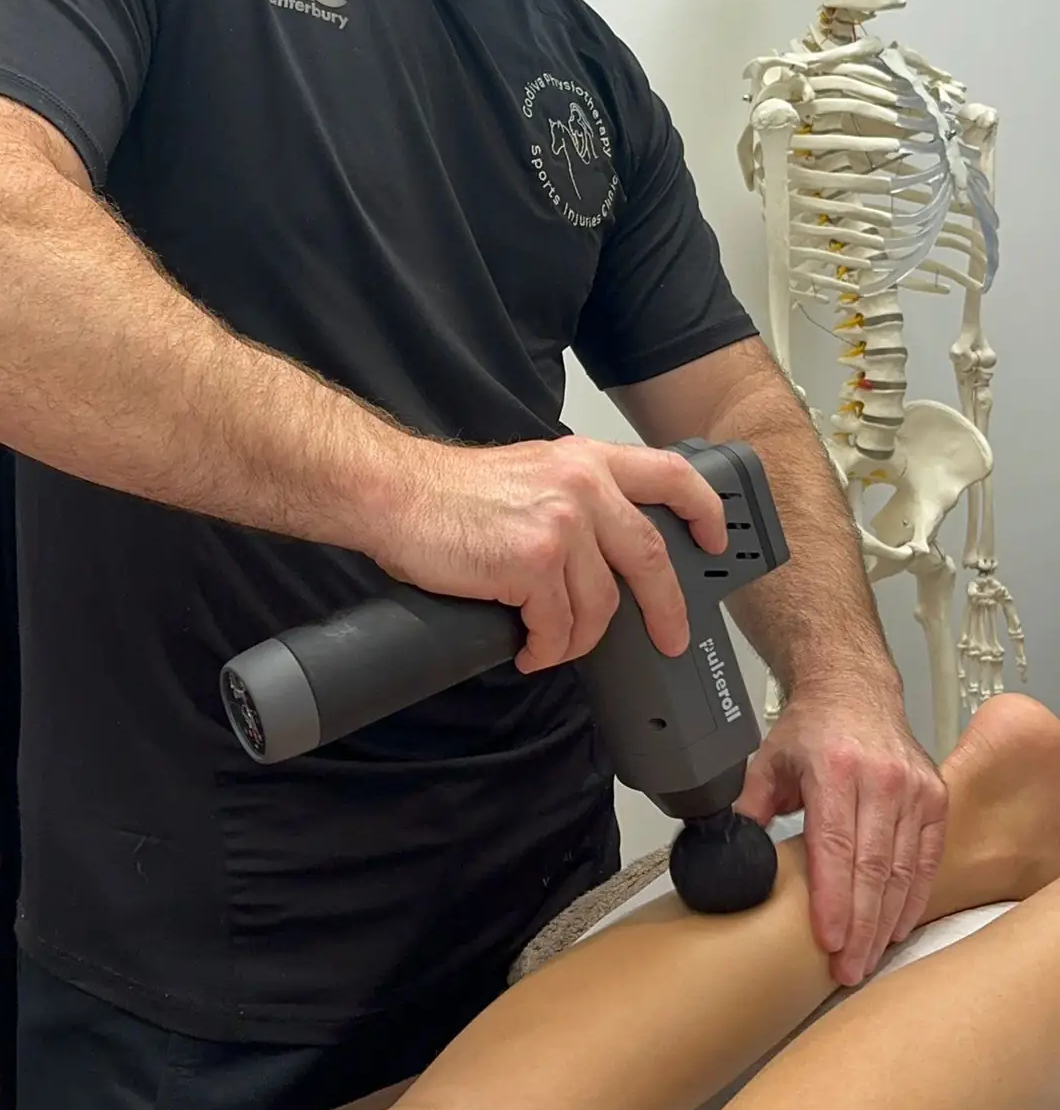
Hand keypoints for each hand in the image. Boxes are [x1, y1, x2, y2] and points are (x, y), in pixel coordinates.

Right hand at [369, 433, 727, 673]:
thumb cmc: (450, 492)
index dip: (703, 511)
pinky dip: (545, 648)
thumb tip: (603, 555)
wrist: (395, 494)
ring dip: (578, 638)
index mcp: (586, 461)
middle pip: (651, 558)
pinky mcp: (534, 563)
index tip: (714, 541)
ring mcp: (563, 525)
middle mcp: (583, 486)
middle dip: (667, 609)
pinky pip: (559, 627)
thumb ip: (576, 498)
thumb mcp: (531, 472)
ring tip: (552, 644)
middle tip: (670, 636)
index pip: (671, 475)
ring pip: (602, 606)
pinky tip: (528, 648)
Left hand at [735, 692, 948, 987]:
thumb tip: (724, 850)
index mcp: (835, 770)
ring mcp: (914, 789)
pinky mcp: (936, 797)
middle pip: (872, 868)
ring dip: (886, 921)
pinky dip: (913, 898)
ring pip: (903, 870)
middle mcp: (881, 779)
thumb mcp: (768, 760)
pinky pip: (928, 858)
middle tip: (847, 969)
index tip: (829, 940)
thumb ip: (746, 807)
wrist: (854, 690)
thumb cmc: (813, 729)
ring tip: (867, 959)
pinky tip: (897, 927)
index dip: (833, 899)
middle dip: (860, 927)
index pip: (835, 846)